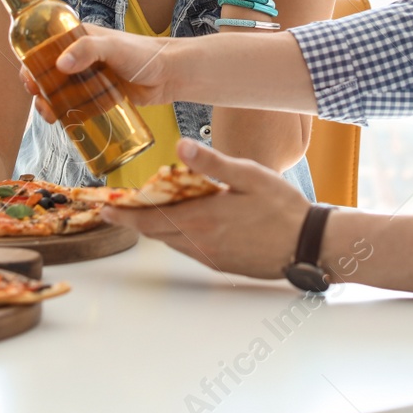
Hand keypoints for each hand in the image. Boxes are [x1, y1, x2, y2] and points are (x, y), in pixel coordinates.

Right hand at [19, 24, 171, 122]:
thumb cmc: (144, 54)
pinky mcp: (99, 97)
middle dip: (39, 89)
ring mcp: (90, 79)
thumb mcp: (114, 47)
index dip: (33, 63)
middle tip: (41, 102)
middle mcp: (81, 58)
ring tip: (51, 116)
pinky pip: (77, 106)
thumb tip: (60, 64)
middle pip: (49, 74)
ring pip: (61, 92)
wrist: (170, 75)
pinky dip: (67, 114)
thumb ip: (88, 50)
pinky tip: (63, 123)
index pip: (46, 47)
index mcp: (80, 38)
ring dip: (50, 104)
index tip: (29, 79)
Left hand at [99, 139, 310, 278]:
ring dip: (155, 228)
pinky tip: (183, 224)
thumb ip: (212, 162)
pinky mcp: (222, 264)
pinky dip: (176, 236)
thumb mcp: (250, 175)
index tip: (103, 208)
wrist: (308, 245)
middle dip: (133, 220)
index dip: (123, 213)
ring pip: (171, 242)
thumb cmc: (283, 207)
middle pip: (154, 232)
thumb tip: (179, 147)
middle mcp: (200, 241)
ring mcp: (210, 256)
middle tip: (115, 210)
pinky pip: (189, 249)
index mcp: (202, 217)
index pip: (149, 217)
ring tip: (144, 213)